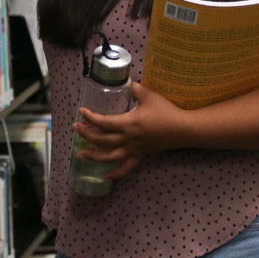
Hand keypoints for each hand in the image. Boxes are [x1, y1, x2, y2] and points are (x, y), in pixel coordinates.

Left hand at [73, 82, 188, 179]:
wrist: (182, 129)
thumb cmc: (165, 111)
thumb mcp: (149, 95)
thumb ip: (135, 88)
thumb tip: (126, 81)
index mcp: (128, 123)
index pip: (103, 122)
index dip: (90, 117)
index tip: (81, 111)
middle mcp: (127, 139)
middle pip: (101, 140)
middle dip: (86, 135)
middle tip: (76, 128)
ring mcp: (133, 149)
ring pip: (108, 157)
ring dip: (93, 156)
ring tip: (80, 154)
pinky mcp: (140, 155)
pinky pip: (125, 168)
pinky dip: (115, 174)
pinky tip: (105, 176)